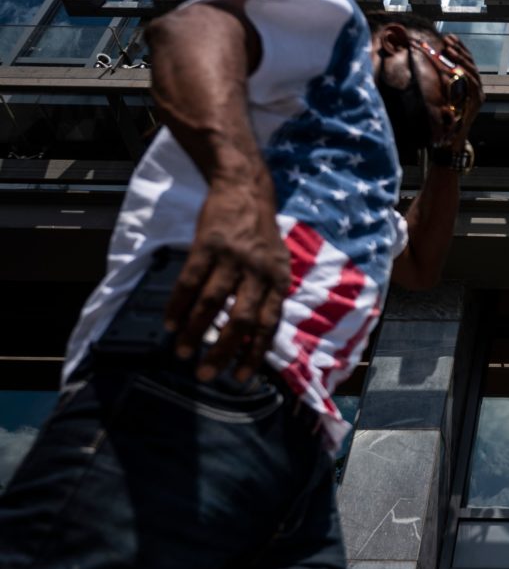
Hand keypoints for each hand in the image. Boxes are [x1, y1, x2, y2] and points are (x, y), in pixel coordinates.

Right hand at [164, 173, 289, 381]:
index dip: (254, 353)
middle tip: (206, 374)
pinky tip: (170, 323)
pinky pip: (190, 281)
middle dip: (223, 351)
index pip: (269, 324)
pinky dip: (179, 305)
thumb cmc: (260, 233)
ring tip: (183, 352)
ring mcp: (233, 257)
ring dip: (196, 331)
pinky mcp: (208, 245)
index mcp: (278, 279)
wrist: (246, 190)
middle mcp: (259, 271)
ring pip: (212, 303)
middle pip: (241, 319)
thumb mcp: (277, 262)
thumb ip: (268, 294)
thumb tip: (255, 335)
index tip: (240, 378)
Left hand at [441, 33, 484, 146]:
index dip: (459, 48)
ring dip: (460, 59)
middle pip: (470, 63)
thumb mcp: (443, 95)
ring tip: (449, 49)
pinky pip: (472, 84)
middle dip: (459, 50)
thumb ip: (443, 80)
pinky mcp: (477, 101)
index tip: (449, 37)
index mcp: (470, 84)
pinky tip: (457, 67)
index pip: (466, 61)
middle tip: (448, 39)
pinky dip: (465, 74)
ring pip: (472, 71)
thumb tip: (433, 60)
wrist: (452, 138)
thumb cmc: (445, 118)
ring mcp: (479, 94)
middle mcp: (477, 88)